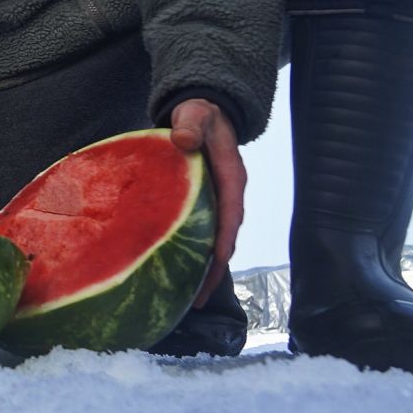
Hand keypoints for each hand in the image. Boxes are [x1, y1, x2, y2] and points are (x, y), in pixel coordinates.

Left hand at [170, 98, 245, 307]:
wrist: (203, 113)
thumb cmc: (199, 115)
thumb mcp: (195, 115)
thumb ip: (190, 125)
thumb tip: (183, 140)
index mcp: (232, 177)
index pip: (231, 213)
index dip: (224, 239)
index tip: (216, 262)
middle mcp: (229, 195)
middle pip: (226, 237)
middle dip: (215, 268)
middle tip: (199, 298)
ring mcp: (218, 202)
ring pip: (215, 241)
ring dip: (205, 269)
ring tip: (190, 299)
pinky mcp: (205, 205)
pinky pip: (202, 234)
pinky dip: (194, 255)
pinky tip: (179, 274)